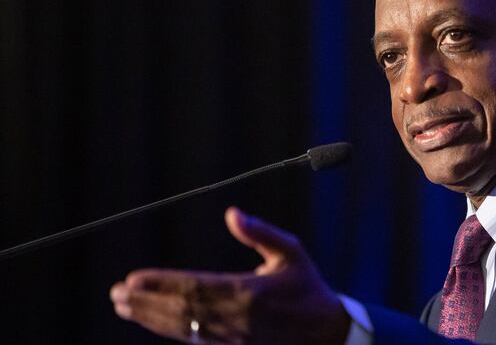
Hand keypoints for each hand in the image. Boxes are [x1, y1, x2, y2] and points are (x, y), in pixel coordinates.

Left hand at [110, 207, 349, 343]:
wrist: (327, 333)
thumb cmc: (307, 287)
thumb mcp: (291, 252)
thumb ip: (260, 233)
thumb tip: (232, 213)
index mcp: (249, 292)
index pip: (194, 287)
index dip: (161, 284)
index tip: (133, 279)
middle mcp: (237, 318)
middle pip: (181, 310)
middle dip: (146, 302)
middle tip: (117, 294)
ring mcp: (234, 339)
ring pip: (183, 329)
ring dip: (150, 318)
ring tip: (124, 307)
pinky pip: (194, 340)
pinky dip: (169, 330)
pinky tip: (152, 322)